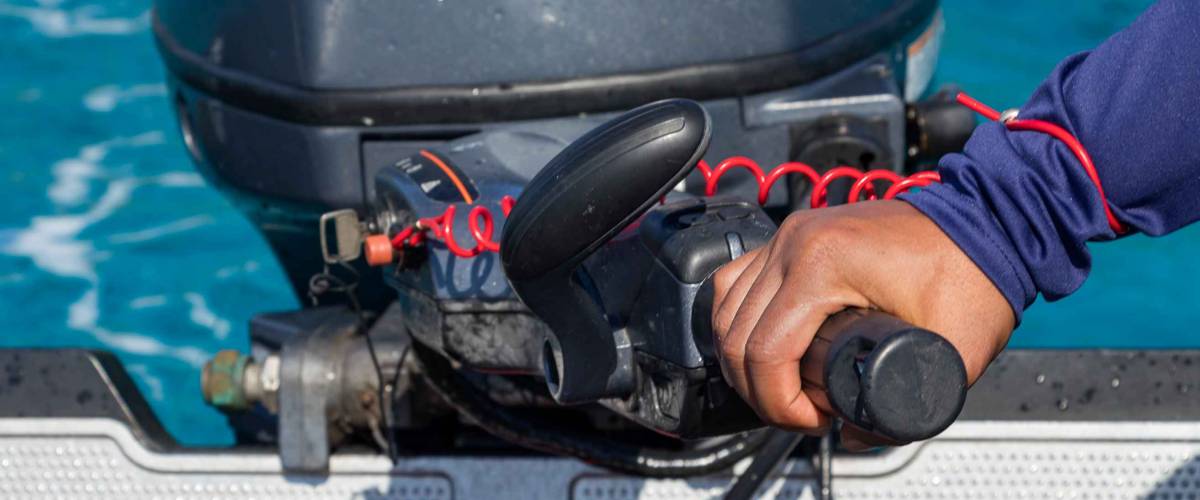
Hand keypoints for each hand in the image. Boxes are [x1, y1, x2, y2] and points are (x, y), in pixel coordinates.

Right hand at [711, 200, 1013, 447]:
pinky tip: (761, 346)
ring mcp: (790, 235)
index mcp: (822, 264)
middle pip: (736, 334)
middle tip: (801, 412)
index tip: (813, 421)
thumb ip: (907, 410)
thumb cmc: (974, 272)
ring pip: (726, 308)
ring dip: (742, 358)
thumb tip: (855, 434)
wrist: (987, 221)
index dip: (778, 403)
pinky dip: (739, 321)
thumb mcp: (951, 353)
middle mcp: (794, 243)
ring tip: (783, 386)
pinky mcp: (794, 236)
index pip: (765, 351)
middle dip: (760, 390)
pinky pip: (738, 281)